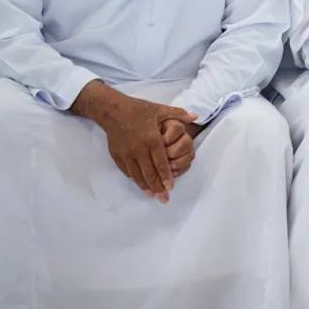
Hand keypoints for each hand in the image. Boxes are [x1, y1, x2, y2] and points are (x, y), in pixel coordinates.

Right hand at [71, 82, 196, 202]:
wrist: (112, 110)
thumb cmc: (139, 109)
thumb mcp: (160, 109)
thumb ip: (178, 115)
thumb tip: (196, 116)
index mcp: (151, 139)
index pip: (160, 162)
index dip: (166, 176)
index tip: (171, 187)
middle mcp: (139, 149)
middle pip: (149, 173)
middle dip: (157, 187)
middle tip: (164, 198)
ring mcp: (126, 153)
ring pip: (137, 175)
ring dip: (146, 187)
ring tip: (153, 196)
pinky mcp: (117, 156)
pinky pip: (127, 171)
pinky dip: (134, 180)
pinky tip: (140, 185)